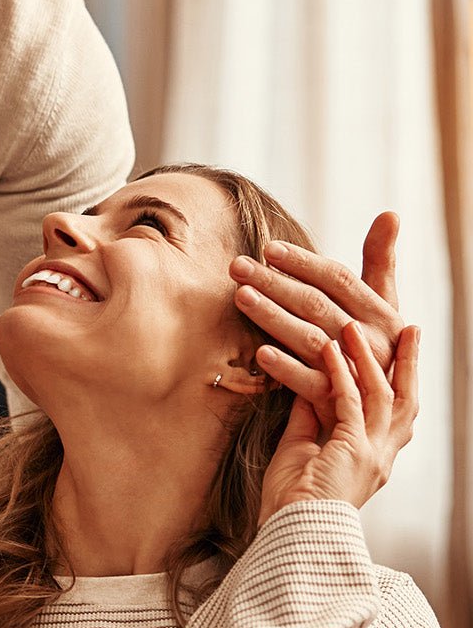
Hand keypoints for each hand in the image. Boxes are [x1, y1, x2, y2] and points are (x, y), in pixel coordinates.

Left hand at [231, 212, 403, 407]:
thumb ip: (380, 262)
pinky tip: (258, 353)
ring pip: (309, 339)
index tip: (268, 248)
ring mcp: (355, 374)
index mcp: (384, 315)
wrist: (373, 415)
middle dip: (275, 282)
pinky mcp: (337, 404)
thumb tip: (390, 212)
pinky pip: (309, 384)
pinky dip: (285, 368)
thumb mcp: (381, 307)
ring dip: (273, 316)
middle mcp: (371, 342)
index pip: (339, 280)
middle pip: (317, 305)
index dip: (304, 263)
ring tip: (240, 296)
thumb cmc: (369, 347)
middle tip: (237, 266)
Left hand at [259, 323, 419, 524]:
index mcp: (372, 459)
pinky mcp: (353, 451)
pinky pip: (351, 403)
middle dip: (409, 364)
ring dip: (367, 359)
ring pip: (382, 396)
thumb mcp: (300, 448)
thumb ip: (309, 417)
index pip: (394, 412)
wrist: (289, 533)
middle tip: (410, 329)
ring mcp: (371, 454)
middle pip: (406, 401)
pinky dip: (340, 374)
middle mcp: (381, 456)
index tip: (400, 351)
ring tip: (354, 327)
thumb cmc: (289, 501)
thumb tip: (309, 385)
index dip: (399, 380)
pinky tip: (331, 350)